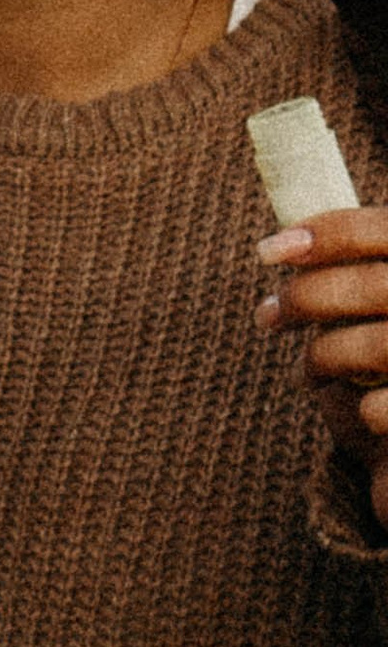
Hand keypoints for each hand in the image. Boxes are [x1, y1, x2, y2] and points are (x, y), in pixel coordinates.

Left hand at [256, 206, 387, 529]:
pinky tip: (365, 414)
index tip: (270, 250)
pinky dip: (365, 408)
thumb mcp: (374, 315)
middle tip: (270, 316)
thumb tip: (287, 247)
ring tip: (312, 369)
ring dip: (327, 355)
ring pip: (380, 345)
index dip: (332, 232)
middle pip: (378, 286)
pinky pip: (384, 406)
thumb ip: (355, 280)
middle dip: (309, 296)